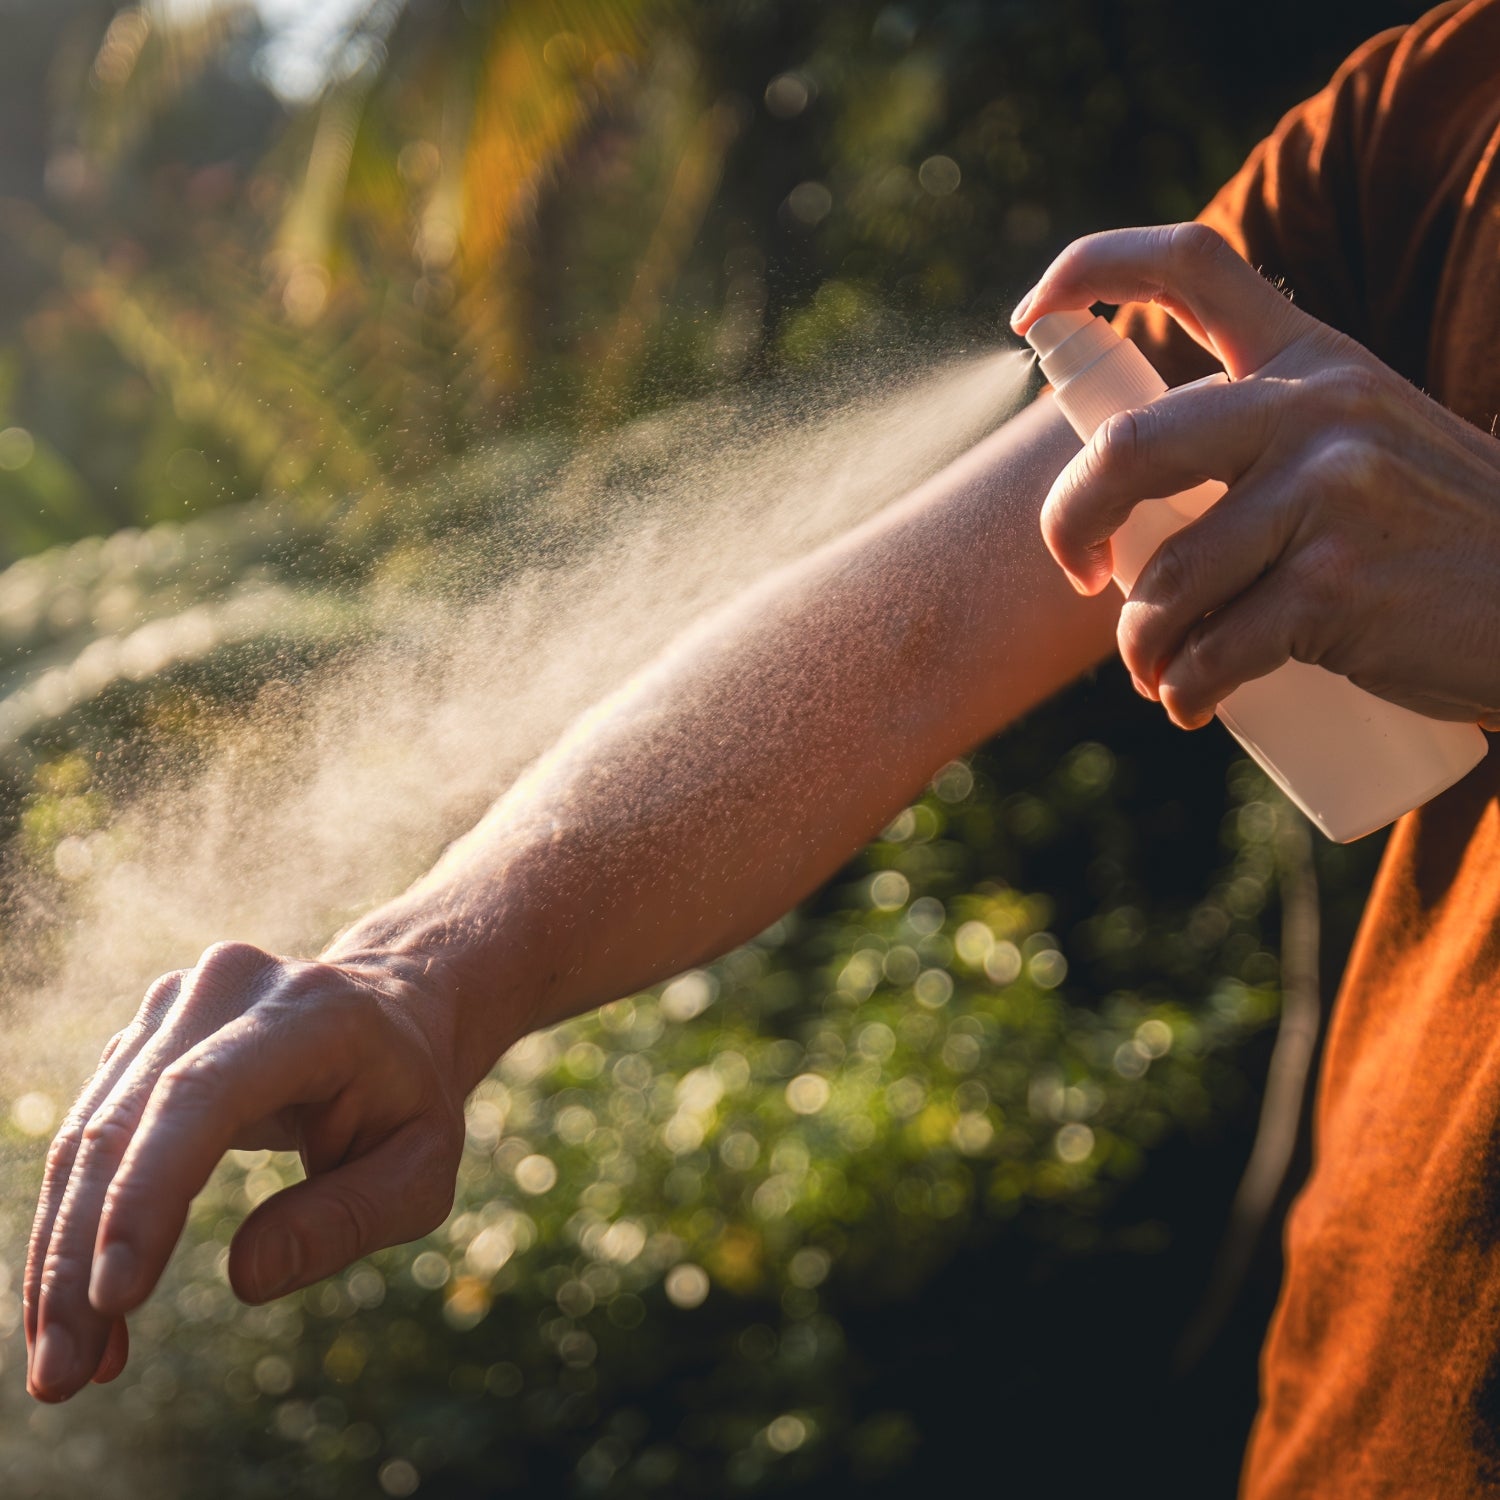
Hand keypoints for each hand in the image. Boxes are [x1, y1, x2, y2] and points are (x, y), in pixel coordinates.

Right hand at [24, 940, 468, 1402]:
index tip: (117, 1297)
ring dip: (62, 1260)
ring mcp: (177, 1004)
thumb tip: (248, 1277)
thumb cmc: (410, 1100)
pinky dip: (77, 1231)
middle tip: (64, 1378)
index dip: (150, 1190)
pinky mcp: (144, 1036)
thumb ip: (350, 1218)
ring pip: (89, 1137)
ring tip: (67, 1371)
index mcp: (313, 1012)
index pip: (205, 1093)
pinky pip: (89, 1138)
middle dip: (82, 1259)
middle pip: (126, 1124)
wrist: (393, 1013)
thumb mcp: (422, 1167)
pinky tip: (85, 1314)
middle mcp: (230, 989)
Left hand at [1011, 222, 1499, 730]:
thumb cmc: (1434, 541)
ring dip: (1141, 648)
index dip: (1090, 268)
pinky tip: (1194, 703)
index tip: (1028, 312)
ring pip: (1163, 581)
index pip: (1192, 264)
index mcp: (1314, 361)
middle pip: (1126, 449)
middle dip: (1067, 523)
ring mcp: (1330, 493)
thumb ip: (1264, 442)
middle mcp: (1317, 409)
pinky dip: (1183, 694)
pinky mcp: (1333, 585)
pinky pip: (1207, 652)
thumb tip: (1121, 510)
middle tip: (1079, 573)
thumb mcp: (1362, 448)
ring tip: (1163, 672)